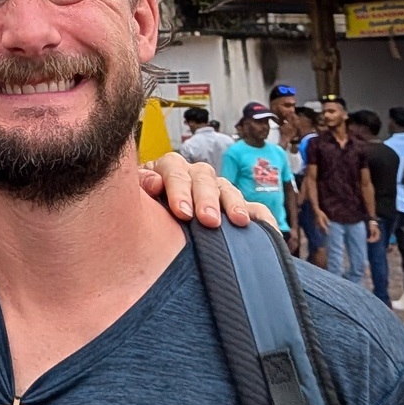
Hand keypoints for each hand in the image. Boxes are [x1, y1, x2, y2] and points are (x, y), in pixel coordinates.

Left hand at [139, 152, 275, 232]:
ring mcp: (218, 191)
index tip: (182, 213)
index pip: (174, 170)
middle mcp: (195, 176)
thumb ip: (140, 187)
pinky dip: (262, 218)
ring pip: (227, 189)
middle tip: (208, 220)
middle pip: (203, 179)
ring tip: (239, 222)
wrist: (152, 234)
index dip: (178, 190)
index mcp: (168, 170)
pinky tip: (267, 229)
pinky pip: (256, 209)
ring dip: (233, 204)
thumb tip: (153, 182)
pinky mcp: (239, 208)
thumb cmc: (142, 213)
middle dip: (206, 199)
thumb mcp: (136, 199)